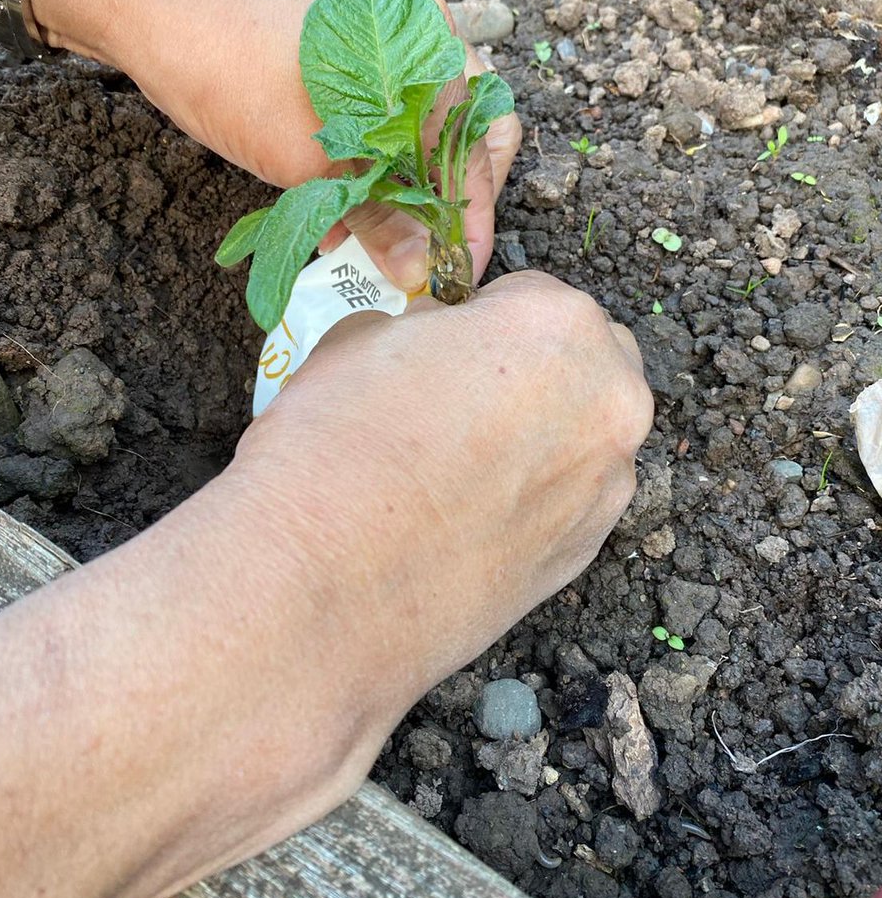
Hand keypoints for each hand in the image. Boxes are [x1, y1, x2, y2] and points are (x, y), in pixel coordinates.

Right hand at [0, 271, 649, 897]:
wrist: (295, 612)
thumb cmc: (307, 455)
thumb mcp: (350, 337)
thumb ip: (413, 306)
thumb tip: (421, 285)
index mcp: (555, 335)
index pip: (540, 290)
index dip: (476, 312)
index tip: (430, 334)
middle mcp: (602, 414)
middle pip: (573, 359)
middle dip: (509, 365)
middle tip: (427, 395)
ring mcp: (597, 498)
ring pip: (572, 432)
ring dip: (518, 430)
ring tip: (425, 460)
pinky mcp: (572, 564)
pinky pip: (561, 498)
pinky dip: (519, 491)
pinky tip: (439, 512)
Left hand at [103, 0, 520, 290]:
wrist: (150, 9)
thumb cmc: (233, 74)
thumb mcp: (309, 163)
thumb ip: (377, 216)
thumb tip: (421, 273)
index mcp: (431, 45)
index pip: (483, 144)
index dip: (473, 216)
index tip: (457, 270)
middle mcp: (421, 32)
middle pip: (463, 132)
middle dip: (444, 199)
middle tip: (424, 253)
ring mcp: (383, 37)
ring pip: (419, 128)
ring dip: (404, 187)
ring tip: (375, 242)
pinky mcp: (346, 51)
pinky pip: (380, 113)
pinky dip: (370, 161)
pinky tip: (341, 207)